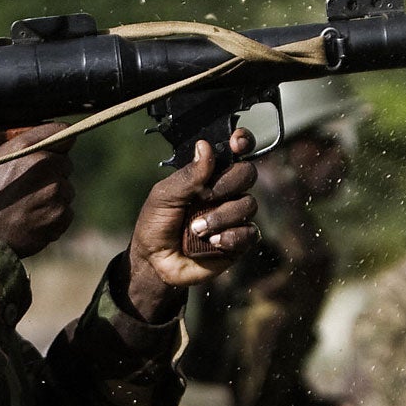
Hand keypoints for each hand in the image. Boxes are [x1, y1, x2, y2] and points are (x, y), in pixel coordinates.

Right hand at [0, 124, 75, 257]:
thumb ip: (6, 147)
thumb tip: (18, 138)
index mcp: (25, 148)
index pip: (62, 131)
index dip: (58, 141)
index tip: (55, 148)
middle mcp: (45, 165)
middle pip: (65, 162)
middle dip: (53, 171)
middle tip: (32, 185)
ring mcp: (56, 192)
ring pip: (67, 188)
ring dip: (53, 196)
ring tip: (28, 207)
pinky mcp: (61, 215)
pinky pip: (66, 211)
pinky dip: (53, 216)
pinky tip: (32, 221)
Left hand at [125, 130, 259, 318]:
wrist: (155, 263)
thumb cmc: (156, 225)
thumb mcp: (164, 196)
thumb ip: (187, 175)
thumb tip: (205, 146)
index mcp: (207, 174)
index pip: (234, 151)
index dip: (242, 142)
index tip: (236, 143)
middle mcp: (225, 192)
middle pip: (247, 173)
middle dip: (227, 184)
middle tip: (205, 197)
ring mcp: (234, 216)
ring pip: (248, 204)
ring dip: (221, 217)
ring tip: (197, 230)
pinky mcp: (240, 241)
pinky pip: (250, 233)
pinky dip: (230, 237)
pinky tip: (213, 243)